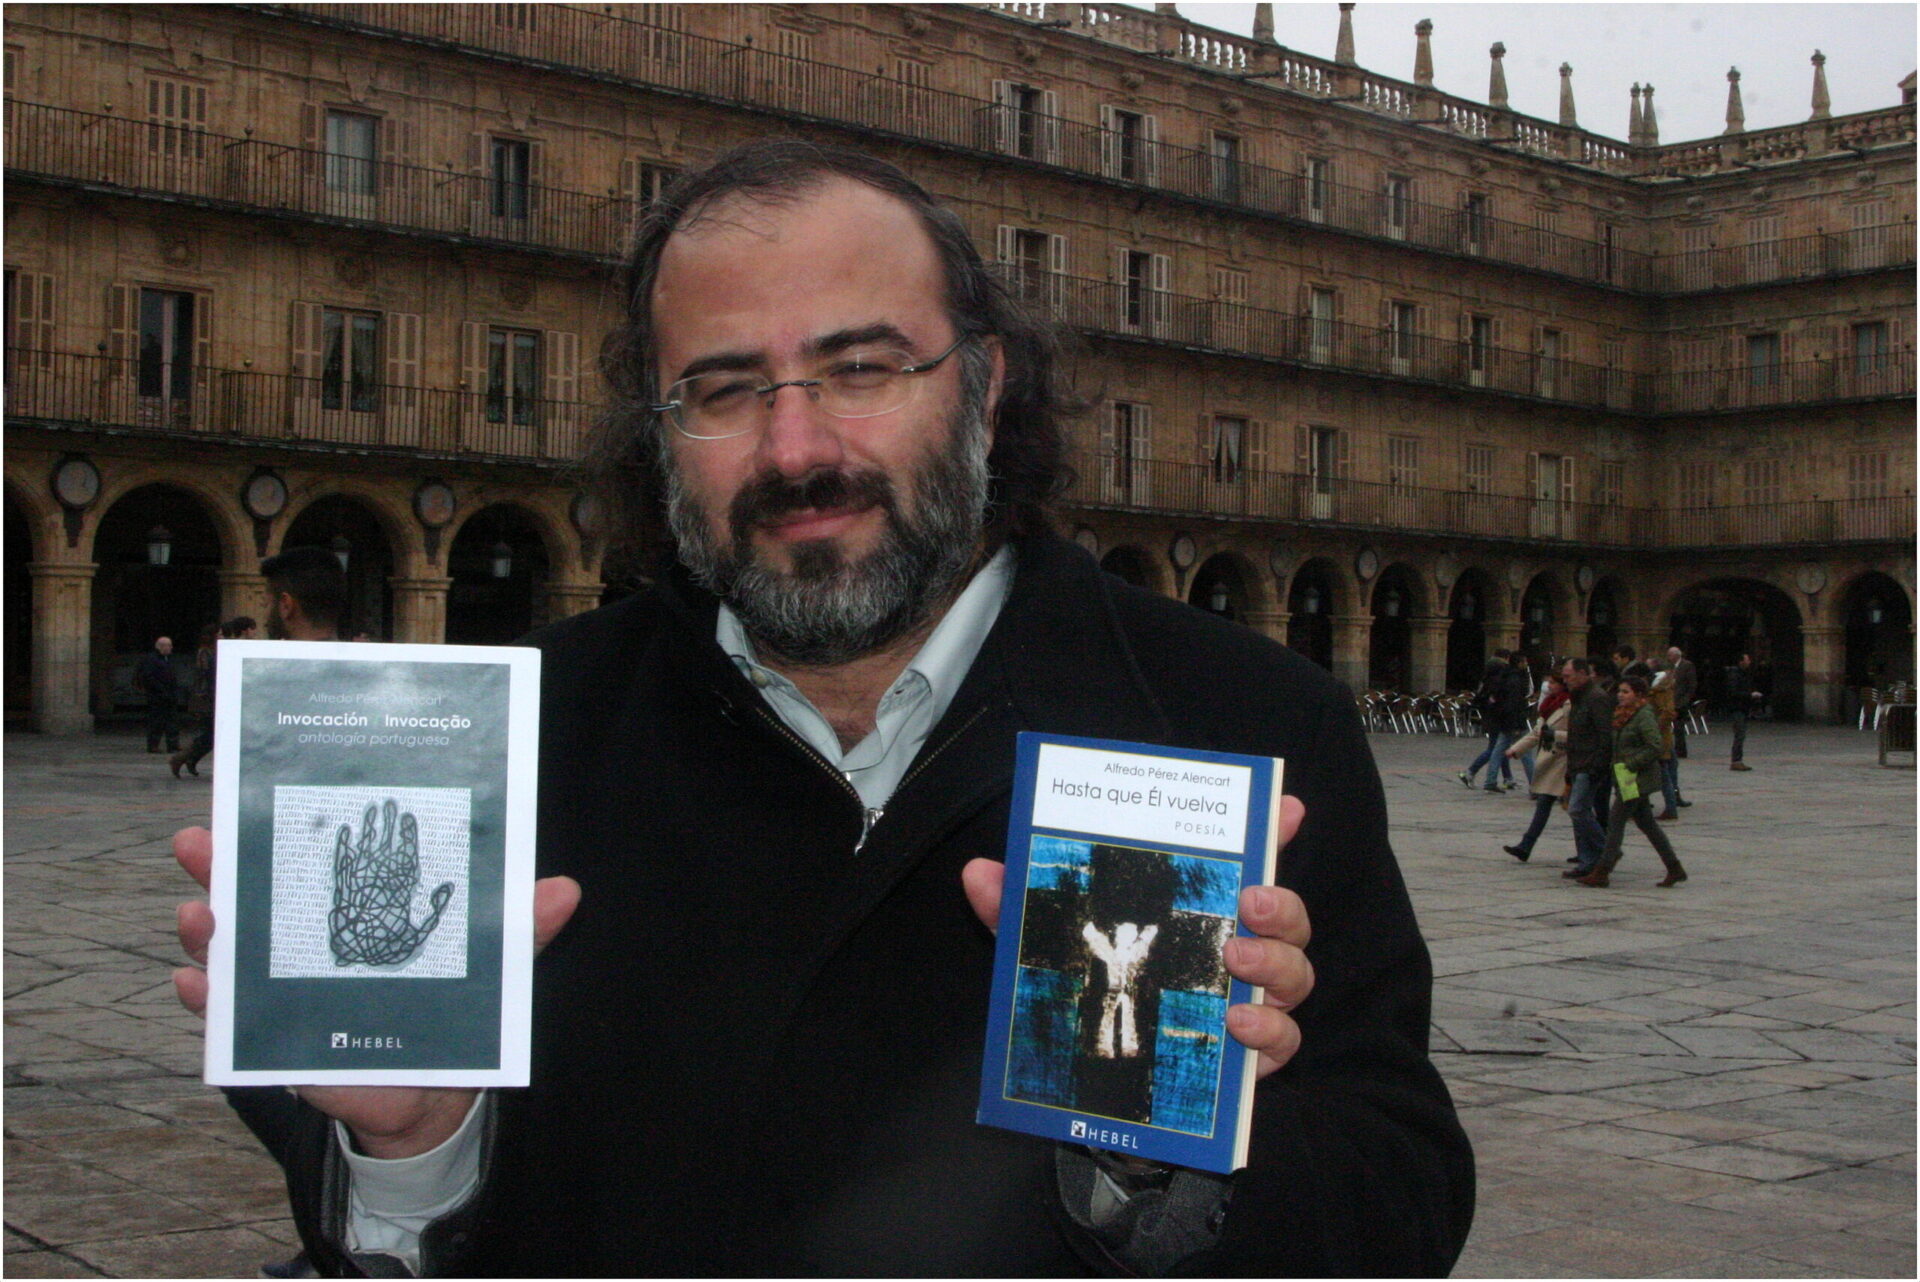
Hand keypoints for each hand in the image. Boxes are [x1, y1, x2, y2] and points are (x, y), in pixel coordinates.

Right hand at [172, 826, 580, 1158]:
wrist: (434, 1091)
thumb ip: (521, 930)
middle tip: (198, 840)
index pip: (320, 854)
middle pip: (258, 891)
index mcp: (358, 905)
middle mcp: (311, 935)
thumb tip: (566, 892)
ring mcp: (285, 983)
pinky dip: (210, 1005)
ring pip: (234, 950)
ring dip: (208, 932)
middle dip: (223, 863)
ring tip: (199, 916)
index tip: (255, 787)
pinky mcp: (277, 1038)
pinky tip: (196, 988)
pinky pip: (231, 1021)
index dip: (288, 822)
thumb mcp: (490, 966)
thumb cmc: (451, 1009)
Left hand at [962, 796, 1312, 1080]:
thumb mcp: (1048, 948)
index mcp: (1197, 914)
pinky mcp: (1255, 1056)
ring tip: (1236, 960)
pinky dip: (1269, 1031)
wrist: (1102, 1088)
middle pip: (1287, 917)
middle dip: (1280, 903)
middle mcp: (1238, 952)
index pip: (1247, 862)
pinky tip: (1237, 1023)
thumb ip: (1017, 910)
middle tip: (1250, 901)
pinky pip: (1285, 1041)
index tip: (1287, 809)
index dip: (1274, 830)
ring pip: (1296, 974)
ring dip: (1274, 962)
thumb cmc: (1087, 999)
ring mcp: (1254, 1003)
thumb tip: (978, 872)